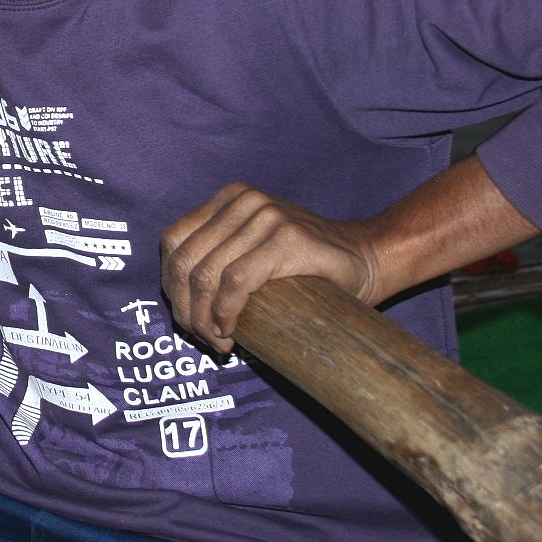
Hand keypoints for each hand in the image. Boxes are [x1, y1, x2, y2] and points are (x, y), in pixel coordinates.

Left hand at [160, 183, 380, 353]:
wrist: (368, 259)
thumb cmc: (307, 267)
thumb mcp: (253, 251)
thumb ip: (219, 258)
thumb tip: (179, 299)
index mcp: (228, 199)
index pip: (174, 242)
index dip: (172, 287)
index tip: (189, 320)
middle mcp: (244, 200)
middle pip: (186, 260)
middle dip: (186, 308)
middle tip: (204, 338)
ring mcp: (267, 215)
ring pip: (207, 274)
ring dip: (204, 318)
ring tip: (219, 342)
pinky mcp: (288, 238)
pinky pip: (236, 281)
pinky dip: (225, 312)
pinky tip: (231, 332)